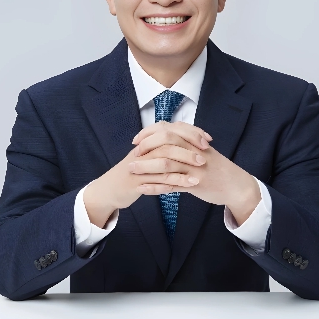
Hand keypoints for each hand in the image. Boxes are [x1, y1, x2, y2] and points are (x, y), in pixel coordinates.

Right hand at [84, 129, 206, 218]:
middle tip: (205, 154)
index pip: (171, 130)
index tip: (207, 139)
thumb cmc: (134, 172)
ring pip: (164, 162)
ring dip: (184, 166)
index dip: (190, 133)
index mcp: (148, 142)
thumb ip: (164, 146)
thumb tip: (186, 137)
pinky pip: (159, 181)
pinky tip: (190, 185)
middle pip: (168, 143)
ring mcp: (140, 167)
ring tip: (201, 171)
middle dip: (188, 148)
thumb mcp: (148, 155)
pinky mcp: (137, 183)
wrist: (110, 189)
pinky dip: (175, 182)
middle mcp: (143, 151)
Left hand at [132, 121, 260, 224]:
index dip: (149, 133)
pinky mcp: (195, 184)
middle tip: (133, 154)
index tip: (136, 139)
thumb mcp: (201, 149)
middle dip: (145, 146)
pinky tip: (143, 189)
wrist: (235, 185)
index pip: (167, 129)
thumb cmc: (216, 167)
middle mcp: (193, 150)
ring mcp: (194, 167)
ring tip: (131, 169)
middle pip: (165, 142)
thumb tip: (163, 133)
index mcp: (193, 139)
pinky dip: (155, 186)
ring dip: (146, 166)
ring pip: (166, 163)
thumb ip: (184, 140)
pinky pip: (171, 185)